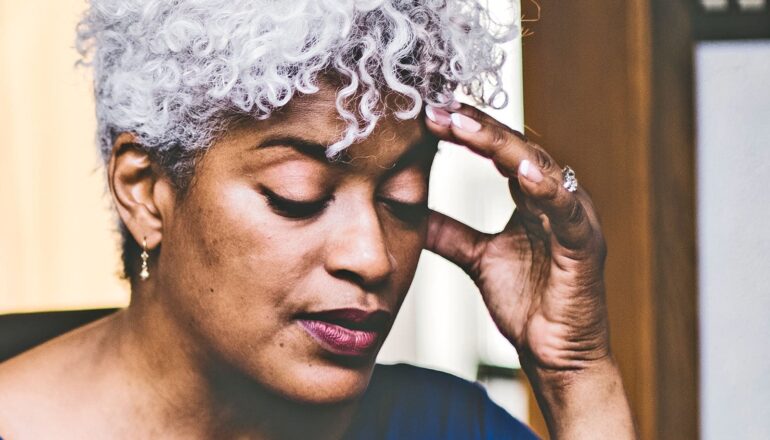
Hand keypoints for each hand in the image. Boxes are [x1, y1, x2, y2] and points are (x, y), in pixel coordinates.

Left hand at [424, 104, 609, 371]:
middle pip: (516, 149)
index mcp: (532, 198)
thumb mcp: (478, 259)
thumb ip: (450, 233)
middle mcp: (556, 198)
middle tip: (439, 108)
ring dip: (501, 145)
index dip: (466, 132)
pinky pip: (566, 210)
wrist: (556, 355)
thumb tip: (412, 213)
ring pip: (539, 168)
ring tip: (465, 124)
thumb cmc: (528, 305)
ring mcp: (574, 217)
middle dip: (476, 127)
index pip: (498, 152)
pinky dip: (546, 188)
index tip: (428, 115)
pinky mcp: (585, 244)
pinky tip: (520, 171)